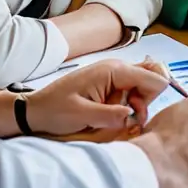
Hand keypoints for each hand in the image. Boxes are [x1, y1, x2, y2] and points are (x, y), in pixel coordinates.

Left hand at [27, 59, 168, 135]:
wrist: (33, 110)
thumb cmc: (55, 111)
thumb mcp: (81, 115)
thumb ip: (110, 115)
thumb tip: (133, 116)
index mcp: (114, 70)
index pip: (154, 78)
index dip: (150, 99)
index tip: (134, 117)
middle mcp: (117, 67)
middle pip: (151, 80)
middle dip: (144, 101)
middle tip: (126, 119)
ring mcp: (114, 74)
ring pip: (143, 86)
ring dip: (136, 104)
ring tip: (115, 118)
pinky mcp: (109, 83)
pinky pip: (131, 90)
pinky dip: (128, 104)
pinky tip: (112, 114)